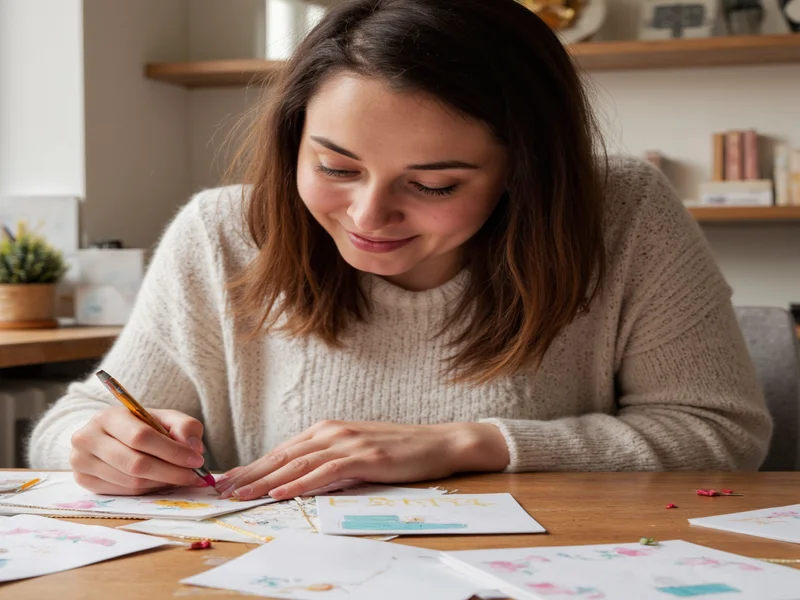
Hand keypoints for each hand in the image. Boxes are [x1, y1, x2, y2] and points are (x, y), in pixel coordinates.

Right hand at [70, 407, 207, 494]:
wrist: (108, 435)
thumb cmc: (141, 426)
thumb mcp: (164, 419)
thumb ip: (184, 427)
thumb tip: (193, 448)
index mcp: (108, 416)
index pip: (141, 437)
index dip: (172, 451)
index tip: (196, 460)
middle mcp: (87, 438)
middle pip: (135, 463)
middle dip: (171, 472)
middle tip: (194, 476)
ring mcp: (81, 461)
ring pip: (130, 481)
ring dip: (161, 483)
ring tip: (181, 478)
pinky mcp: (83, 480)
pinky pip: (123, 492)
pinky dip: (148, 490)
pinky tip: (161, 482)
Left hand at [216, 420, 509, 500]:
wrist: (438, 442)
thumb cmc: (398, 449)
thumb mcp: (357, 450)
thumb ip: (328, 459)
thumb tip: (298, 478)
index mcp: (328, 429)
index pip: (282, 450)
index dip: (253, 465)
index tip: (229, 479)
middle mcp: (332, 432)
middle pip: (283, 456)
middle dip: (250, 473)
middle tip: (222, 489)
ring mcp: (348, 443)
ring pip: (298, 464)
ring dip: (266, 480)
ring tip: (241, 494)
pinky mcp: (365, 457)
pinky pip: (326, 472)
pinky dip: (301, 483)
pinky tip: (281, 492)